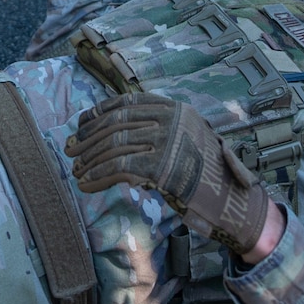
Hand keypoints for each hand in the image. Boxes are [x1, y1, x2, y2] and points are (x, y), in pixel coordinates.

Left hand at [65, 92, 271, 256]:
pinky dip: (98, 176)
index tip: (82, 122)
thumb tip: (117, 133)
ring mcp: (167, 142)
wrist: (234, 200)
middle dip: (89, 138)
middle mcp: (171, 121)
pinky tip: (86, 185)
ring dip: (90, 160)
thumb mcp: (186, 140)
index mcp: (175, 110)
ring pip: (115, 146)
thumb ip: (159, 131)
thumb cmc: (208, 175)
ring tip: (76, 171)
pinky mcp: (161, 167)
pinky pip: (119, 168)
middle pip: (117, 124)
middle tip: (70, 150)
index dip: (101, 111)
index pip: (129, 102)